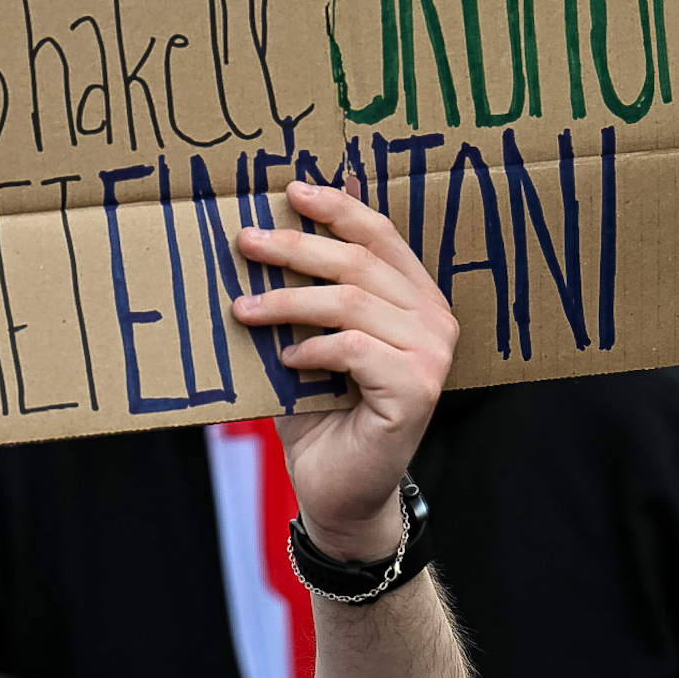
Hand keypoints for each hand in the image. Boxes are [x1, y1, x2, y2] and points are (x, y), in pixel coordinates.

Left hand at [230, 180, 455, 563]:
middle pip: (359, 262)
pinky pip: (355, 349)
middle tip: (244, 241)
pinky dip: (312, 349)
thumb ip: (310, 289)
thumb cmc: (321, 408)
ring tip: (244, 310)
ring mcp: (432, 356)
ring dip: (288, 301)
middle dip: (295, 246)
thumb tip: (277, 223)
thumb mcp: (310, 337)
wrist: (338, 487)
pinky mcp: (417, 390)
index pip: (380, 234)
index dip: (336, 207)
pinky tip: (286, 360)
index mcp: (415, 297)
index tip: (289, 190)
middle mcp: (434, 319)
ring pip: (351, 303)